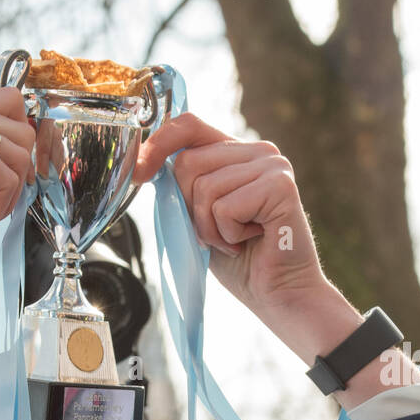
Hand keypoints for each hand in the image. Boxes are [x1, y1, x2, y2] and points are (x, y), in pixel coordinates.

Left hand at [135, 114, 329, 324]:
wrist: (277, 293)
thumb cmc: (239, 259)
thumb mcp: (199, 217)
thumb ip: (182, 188)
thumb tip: (146, 165)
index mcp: (235, 153)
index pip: (188, 126)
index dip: (158, 144)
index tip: (138, 173)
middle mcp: (257, 151)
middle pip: (188, 163)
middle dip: (191, 210)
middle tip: (219, 233)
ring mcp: (272, 164)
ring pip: (205, 188)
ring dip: (210, 228)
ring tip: (236, 239)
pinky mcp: (280, 185)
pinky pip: (225, 207)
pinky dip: (228, 234)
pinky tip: (251, 239)